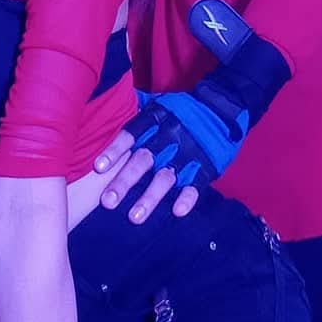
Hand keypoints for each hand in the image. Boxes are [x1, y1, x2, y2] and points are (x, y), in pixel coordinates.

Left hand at [93, 97, 204, 224]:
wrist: (223, 106)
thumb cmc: (182, 110)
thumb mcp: (159, 104)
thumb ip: (136, 111)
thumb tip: (108, 104)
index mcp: (155, 121)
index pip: (131, 134)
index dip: (114, 151)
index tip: (98, 168)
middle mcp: (168, 138)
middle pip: (143, 160)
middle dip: (125, 181)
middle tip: (107, 201)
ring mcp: (187, 154)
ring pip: (165, 177)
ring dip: (150, 198)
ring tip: (134, 217)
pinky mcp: (205, 167)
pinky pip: (196, 184)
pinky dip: (187, 198)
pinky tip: (177, 212)